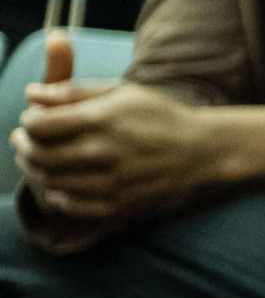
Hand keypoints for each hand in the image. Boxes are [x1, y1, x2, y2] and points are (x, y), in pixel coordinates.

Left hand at [14, 84, 264, 222]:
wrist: (206, 151)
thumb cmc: (162, 117)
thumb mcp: (124, 93)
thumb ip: (75, 92)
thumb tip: (31, 93)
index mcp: (104, 120)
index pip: (40, 125)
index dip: (28, 122)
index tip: (34, 121)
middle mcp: (105, 152)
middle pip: (39, 155)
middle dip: (24, 147)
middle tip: (27, 142)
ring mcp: (113, 182)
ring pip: (51, 182)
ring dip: (38, 171)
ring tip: (43, 161)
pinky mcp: (120, 205)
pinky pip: (71, 205)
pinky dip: (58, 195)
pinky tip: (64, 184)